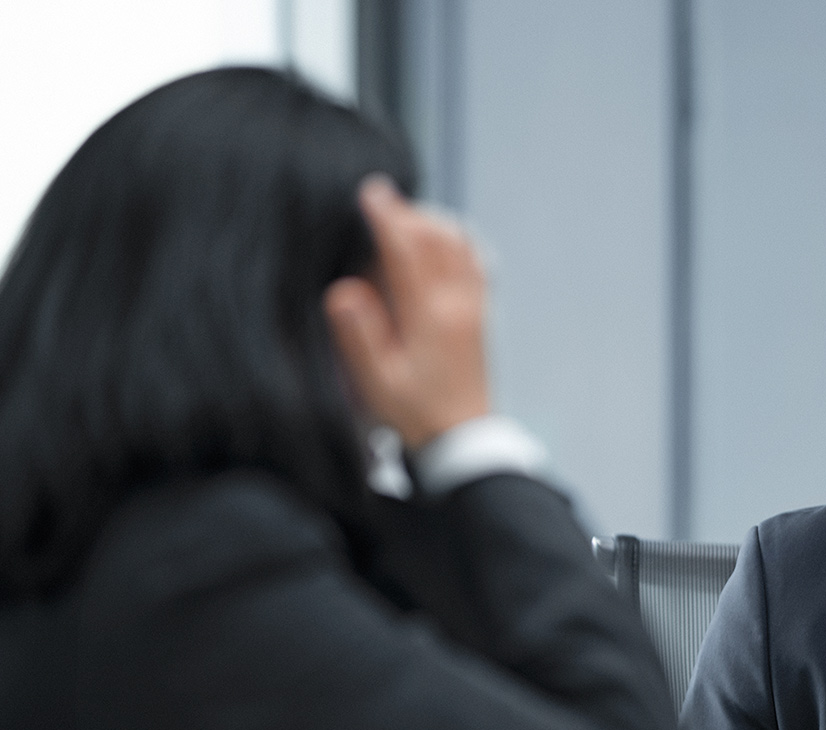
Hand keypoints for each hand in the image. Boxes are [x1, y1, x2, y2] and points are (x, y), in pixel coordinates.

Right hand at [324, 176, 489, 448]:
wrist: (462, 440)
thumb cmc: (416, 412)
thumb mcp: (376, 381)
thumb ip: (358, 334)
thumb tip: (344, 290)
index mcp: (430, 315)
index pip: (408, 250)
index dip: (387, 216)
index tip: (370, 192)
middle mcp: (458, 303)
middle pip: (437, 237)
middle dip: (408, 212)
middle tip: (381, 200)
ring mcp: (475, 306)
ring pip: (460, 244)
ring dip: (432, 222)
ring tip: (404, 216)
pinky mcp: (481, 314)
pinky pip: (474, 262)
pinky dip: (455, 240)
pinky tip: (440, 239)